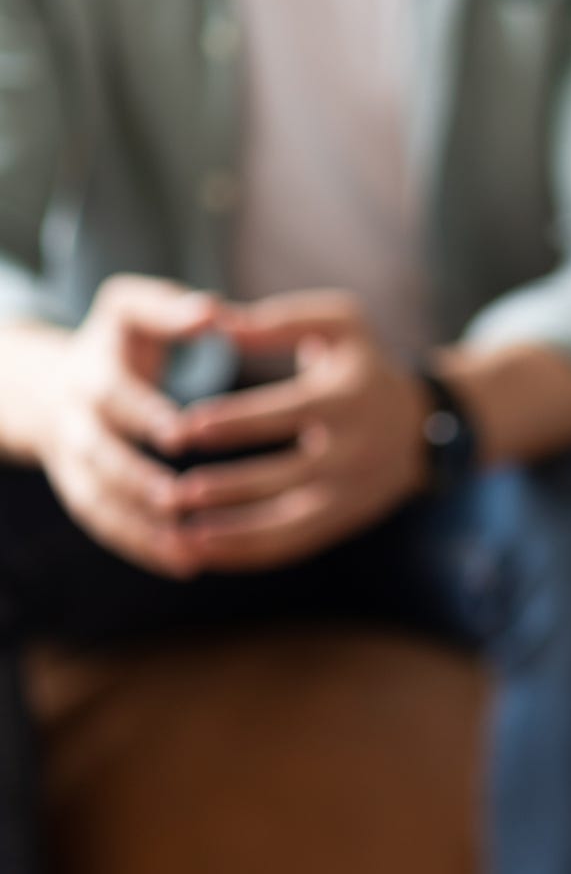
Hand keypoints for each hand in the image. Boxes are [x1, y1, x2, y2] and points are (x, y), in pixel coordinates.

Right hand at [32, 276, 219, 577]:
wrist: (54, 384)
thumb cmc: (119, 342)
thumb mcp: (131, 310)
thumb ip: (169, 307)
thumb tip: (212, 311)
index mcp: (91, 374)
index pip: (113, 395)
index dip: (143, 413)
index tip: (180, 430)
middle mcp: (76, 423)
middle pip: (99, 457)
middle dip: (135, 479)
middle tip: (179, 499)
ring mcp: (75, 465)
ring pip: (100, 502)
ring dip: (141, 528)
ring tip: (191, 551)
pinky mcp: (83, 494)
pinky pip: (107, 527)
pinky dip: (142, 548)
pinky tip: (188, 565)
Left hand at [171, 291, 430, 572]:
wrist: (423, 426)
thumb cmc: (364, 366)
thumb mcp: (342, 325)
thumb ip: (279, 321)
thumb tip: (217, 322)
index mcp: (350, 398)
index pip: (288, 413)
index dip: (235, 422)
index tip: (183, 428)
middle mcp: (355, 451)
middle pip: (286, 477)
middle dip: (228, 487)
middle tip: (172, 493)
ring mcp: (350, 493)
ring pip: (287, 524)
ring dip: (231, 533)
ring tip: (178, 533)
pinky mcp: (342, 521)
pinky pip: (290, 545)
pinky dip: (244, 552)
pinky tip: (199, 550)